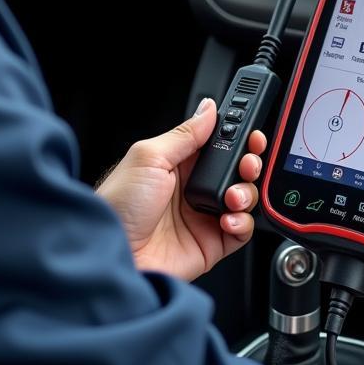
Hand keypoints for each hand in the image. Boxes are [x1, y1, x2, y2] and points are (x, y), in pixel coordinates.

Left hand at [96, 98, 266, 281]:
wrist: (113, 255)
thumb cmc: (118, 205)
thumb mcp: (149, 157)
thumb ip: (184, 134)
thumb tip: (208, 109)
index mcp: (178, 163)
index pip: (218, 145)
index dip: (237, 138)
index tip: (250, 134)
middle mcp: (193, 188)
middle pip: (236, 170)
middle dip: (249, 163)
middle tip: (248, 163)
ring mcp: (203, 216)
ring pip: (244, 198)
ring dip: (246, 193)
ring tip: (231, 197)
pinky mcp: (211, 243)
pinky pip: (242, 231)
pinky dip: (244, 223)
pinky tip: (228, 220)